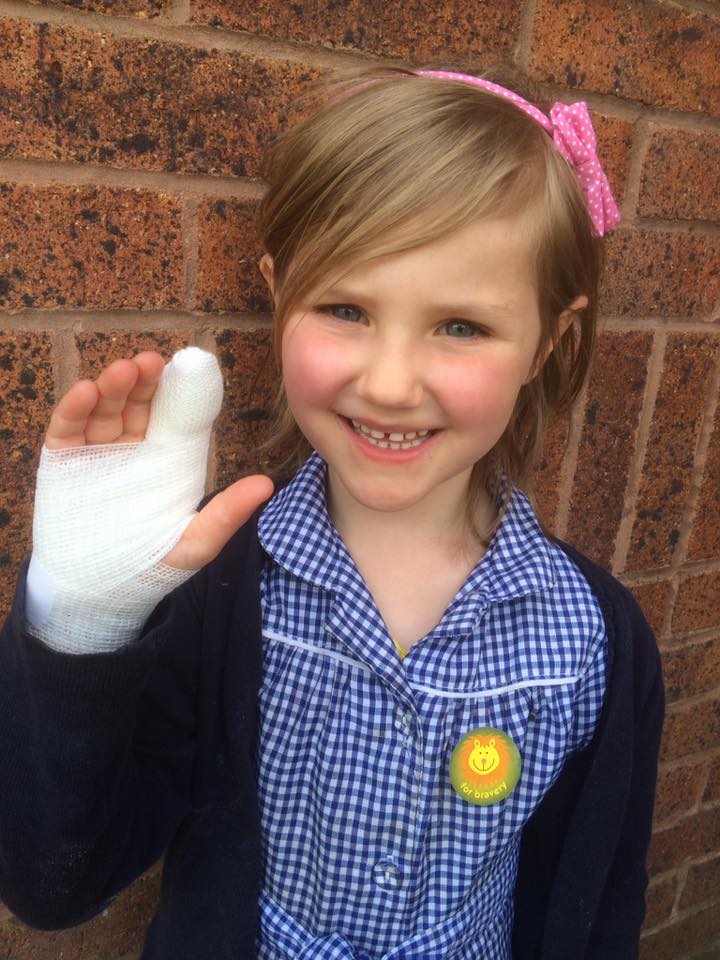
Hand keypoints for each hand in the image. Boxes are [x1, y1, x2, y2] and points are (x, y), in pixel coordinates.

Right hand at [45, 350, 273, 572]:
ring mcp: (96, 451)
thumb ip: (226, 515)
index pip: (172, 415)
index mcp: (165, 457)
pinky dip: (74, 408)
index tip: (186, 367)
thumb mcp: (193, 542)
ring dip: (113, 386)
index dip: (177, 391)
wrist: (98, 591)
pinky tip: (86, 392)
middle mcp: (131, 446)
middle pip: (137, 402)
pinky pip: (67, 429)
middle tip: (152, 362)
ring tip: (123, 371)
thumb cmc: (148, 564)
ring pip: (104, 408)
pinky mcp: (63, 462)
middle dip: (144, 380)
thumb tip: (267, 486)